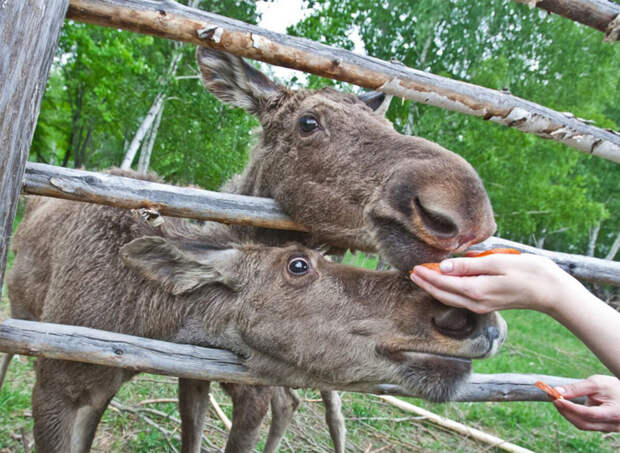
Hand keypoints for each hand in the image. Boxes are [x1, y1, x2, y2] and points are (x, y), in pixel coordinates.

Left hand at [409, 253, 583, 314]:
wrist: (550, 290)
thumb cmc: (527, 271)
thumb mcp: (497, 262)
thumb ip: (469, 264)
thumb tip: (444, 266)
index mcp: (476, 290)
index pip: (443, 283)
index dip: (427, 275)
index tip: (414, 267)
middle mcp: (475, 302)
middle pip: (442, 294)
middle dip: (426, 284)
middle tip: (412, 273)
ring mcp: (481, 305)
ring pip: (450, 298)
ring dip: (434, 288)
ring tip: (422, 278)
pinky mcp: (486, 304)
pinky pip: (459, 299)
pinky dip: (447, 292)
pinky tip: (444, 284)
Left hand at [554, 375, 619, 431]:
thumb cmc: (613, 387)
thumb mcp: (596, 383)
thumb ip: (577, 388)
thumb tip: (557, 391)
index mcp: (614, 413)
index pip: (589, 414)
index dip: (571, 407)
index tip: (556, 398)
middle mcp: (613, 425)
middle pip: (583, 422)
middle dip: (565, 411)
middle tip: (553, 397)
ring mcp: (608, 429)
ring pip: (583, 425)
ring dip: (568, 413)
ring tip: (557, 399)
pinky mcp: (603, 428)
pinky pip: (586, 424)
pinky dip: (574, 415)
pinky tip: (567, 405)